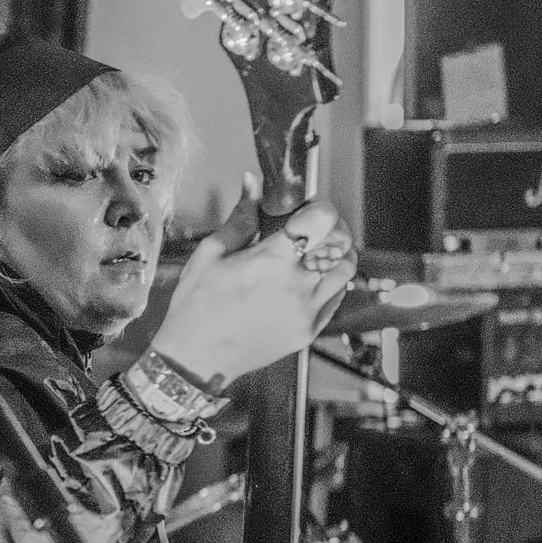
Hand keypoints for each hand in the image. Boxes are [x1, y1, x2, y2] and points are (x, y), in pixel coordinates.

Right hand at [150, 178, 356, 388]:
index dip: (319, 208)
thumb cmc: (196, 308)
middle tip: (314, 227)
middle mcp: (296, 285)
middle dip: (332, 227)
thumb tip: (252, 183)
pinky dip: (331, 282)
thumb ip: (239, 218)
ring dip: (337, 254)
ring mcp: (307, 310)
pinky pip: (336, 297)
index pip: (321, 219)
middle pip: (341, 241)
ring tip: (315, 253)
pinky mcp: (310, 330)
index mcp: (270, 260)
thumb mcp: (209, 255)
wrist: (195, 359)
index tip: (307, 209)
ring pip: (346, 269)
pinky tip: (308, 279)